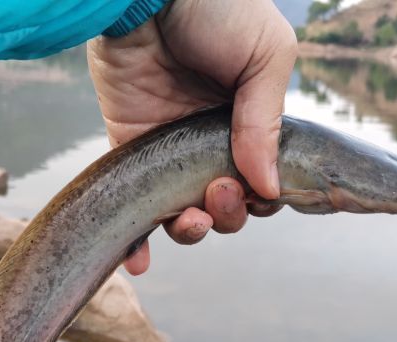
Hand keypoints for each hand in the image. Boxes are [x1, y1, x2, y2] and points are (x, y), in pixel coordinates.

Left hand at [87, 0, 296, 274]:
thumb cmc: (216, 8)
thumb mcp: (266, 55)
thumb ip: (267, 122)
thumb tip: (268, 188)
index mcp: (251, 119)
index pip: (266, 179)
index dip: (265, 197)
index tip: (259, 192)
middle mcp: (212, 139)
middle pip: (228, 204)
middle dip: (229, 213)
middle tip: (218, 190)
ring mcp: (170, 148)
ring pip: (186, 213)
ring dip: (193, 231)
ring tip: (188, 218)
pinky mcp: (128, 147)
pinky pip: (135, 205)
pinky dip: (138, 242)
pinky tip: (140, 262)